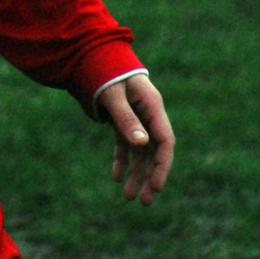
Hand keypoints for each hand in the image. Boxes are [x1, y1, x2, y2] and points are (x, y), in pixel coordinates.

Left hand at [97, 73, 174, 205]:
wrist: (94, 56)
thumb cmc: (106, 73)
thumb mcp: (113, 96)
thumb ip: (126, 118)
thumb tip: (142, 144)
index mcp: (152, 106)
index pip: (165, 141)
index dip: (163, 165)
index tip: (156, 187)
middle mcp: (148, 115)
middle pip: (155, 151)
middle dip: (151, 177)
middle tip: (145, 202)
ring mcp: (137, 119)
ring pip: (141, 152)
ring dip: (136, 174)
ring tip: (128, 197)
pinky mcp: (123, 120)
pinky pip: (125, 145)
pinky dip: (121, 161)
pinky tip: (116, 177)